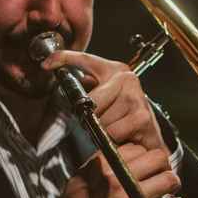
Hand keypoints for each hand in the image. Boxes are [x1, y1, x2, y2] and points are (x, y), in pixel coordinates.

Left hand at [42, 51, 167, 152]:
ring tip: (116, 129)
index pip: (85, 59)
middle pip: (91, 101)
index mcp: (116, 70)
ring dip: (104, 130)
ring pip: (101, 119)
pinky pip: (113, 132)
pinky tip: (124, 136)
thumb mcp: (106, 97)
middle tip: (100, 122)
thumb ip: (89, 87)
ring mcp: (136, 97)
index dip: (63, 58)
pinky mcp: (142, 117)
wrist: (151, 136)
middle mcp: (127, 79)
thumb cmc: (126, 118)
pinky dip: (114, 139)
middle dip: (91, 117)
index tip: (46, 64)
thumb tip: (66, 79)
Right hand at [57, 143, 182, 197]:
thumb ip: (102, 165)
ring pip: (168, 179)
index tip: (144, 165)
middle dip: (162, 164)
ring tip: (168, 188)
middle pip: (157, 157)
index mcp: (102, 165)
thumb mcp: (81, 178)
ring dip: (171, 183)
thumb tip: (127, 154)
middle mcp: (117, 178)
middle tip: (162, 173)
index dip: (143, 156)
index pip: (137, 148)